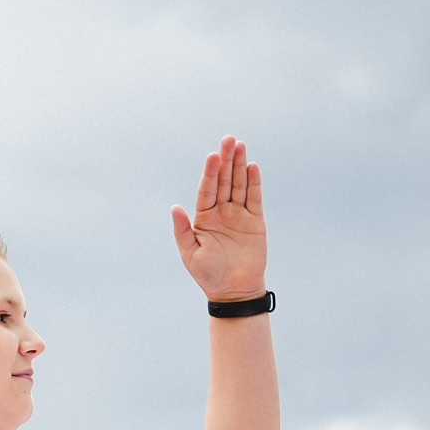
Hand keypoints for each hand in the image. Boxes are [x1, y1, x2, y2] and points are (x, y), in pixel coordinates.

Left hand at [170, 136, 266, 301]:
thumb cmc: (209, 275)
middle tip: (229, 139)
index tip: (212, 156)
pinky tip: (252, 167)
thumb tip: (174, 207)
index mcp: (203, 218)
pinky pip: (254, 198)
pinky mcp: (255, 221)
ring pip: (239, 185)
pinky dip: (254, 183)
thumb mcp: (191, 254)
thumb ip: (182, 230)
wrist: (233, 291)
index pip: (206, 190)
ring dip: (240, 165)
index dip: (210, 173)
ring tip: (241, 145)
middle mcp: (221, 212)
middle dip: (226, 160)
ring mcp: (238, 214)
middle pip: (224, 181)